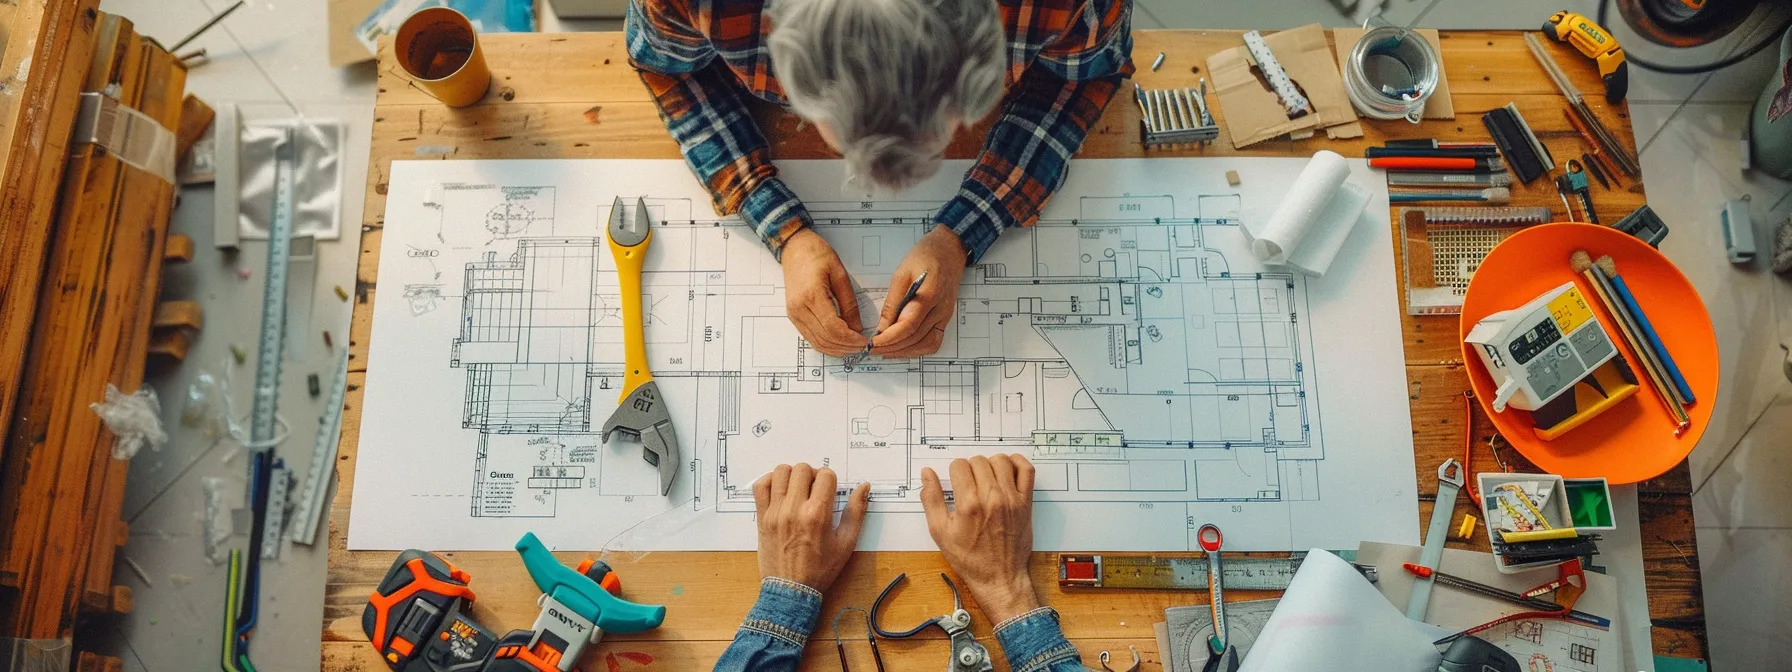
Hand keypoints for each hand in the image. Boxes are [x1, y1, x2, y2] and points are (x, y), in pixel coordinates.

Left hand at [753, 463, 869, 590]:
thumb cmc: (820, 570)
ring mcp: (775, 512)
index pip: (825, 475)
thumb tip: (864, 487)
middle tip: (814, 488)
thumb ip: (856, 512)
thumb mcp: (846, 543)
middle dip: (812, 474)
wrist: (791, 590)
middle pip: (802, 469)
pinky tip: (780, 490)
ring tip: (797, 488)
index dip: (831, 479)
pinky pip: (760, 486)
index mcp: (817, 514)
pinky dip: (770, 481)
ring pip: (781, 472)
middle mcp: (794, 509)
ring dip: (792, 475)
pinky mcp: (762, 517)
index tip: (829, 490)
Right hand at [781, 229, 869, 356]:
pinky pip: (809, 337)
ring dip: (835, 349)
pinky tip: (838, 343)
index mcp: (812, 296)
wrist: (795, 248)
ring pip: (816, 342)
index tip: (864, 341)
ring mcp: (794, 314)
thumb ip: (849, 303)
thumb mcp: (840, 275)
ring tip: (852, 347)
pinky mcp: (793, 316)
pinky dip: (825, 344)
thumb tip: (857, 327)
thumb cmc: (816, 255)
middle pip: (825, 338)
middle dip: (845, 347)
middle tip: (861, 347)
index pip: (833, 328)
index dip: (850, 339)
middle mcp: (799, 308)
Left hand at [870, 226, 966, 357]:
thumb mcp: (901, 273)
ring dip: (904, 352)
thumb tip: (882, 327)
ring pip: (925, 345)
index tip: (873, 343)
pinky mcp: (945, 318)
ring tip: (885, 351)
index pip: (908, 326)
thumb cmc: (926, 255)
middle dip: (892, 348)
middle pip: (915, 339)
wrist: (950, 250)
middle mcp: (940, 310)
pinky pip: (934, 342)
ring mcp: (945, 316)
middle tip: (872, 350)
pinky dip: (917, 349)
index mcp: (929, 295)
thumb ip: (893, 302)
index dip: (889, 338)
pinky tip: (903, 348)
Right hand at [919, 454, 1039, 622]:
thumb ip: (931, 499)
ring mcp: (1012, 499)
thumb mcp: (940, 532)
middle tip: (968, 483)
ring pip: (1001, 460)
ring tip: (985, 477)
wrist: (999, 578)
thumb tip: (927, 474)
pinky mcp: (1026, 503)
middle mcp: (992, 498)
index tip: (956, 482)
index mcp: (969, 504)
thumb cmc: (969, 559)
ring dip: (990, 463)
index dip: (954, 471)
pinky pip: (1027, 470)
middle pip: (979, 461)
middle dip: (970, 468)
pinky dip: (1018, 462)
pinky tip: (1007, 469)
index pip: (959, 465)